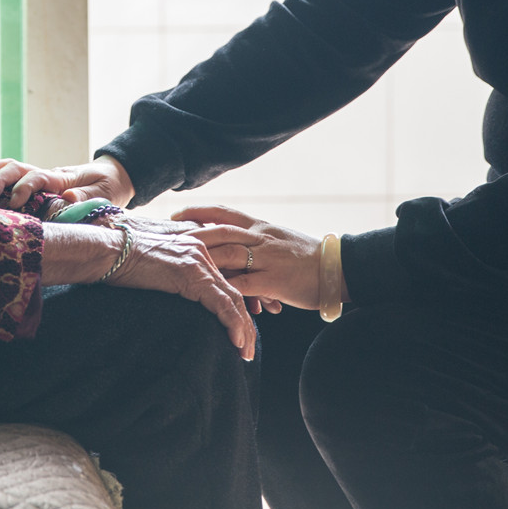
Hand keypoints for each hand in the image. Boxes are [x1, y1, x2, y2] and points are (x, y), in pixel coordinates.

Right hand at [0, 154, 134, 210]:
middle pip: (17, 167)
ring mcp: (37, 177)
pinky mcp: (33, 184)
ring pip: (9, 167)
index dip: (24, 188)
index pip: (38, 178)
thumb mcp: (104, 192)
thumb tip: (65, 196)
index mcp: (61, 178)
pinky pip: (9, 177)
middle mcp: (45, 174)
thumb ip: (85, 196)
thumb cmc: (108, 186)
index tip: (14, 202)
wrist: (113, 176)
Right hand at [109, 219, 262, 360]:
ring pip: (234, 298)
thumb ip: (170, 275)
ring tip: (246, 352)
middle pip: (237, 287)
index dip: (241, 302)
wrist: (106, 249)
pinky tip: (238, 342)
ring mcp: (198, 260)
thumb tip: (170, 293)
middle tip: (250, 345)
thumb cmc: (120, 259)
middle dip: (248, 318)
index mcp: (196, 247)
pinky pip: (221, 302)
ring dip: (244, 328)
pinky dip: (233, 324)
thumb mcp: (153, 266)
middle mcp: (203, 250)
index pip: (228, 277)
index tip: (248, 326)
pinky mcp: (191, 273)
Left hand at [175, 203, 336, 312]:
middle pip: (220, 231)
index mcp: (261, 226)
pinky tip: (209, 296)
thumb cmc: (307, 257)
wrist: (338, 268)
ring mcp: (268, 258)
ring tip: (181, 266)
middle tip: (168, 240)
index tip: (176, 214)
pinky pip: (245, 285)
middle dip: (192, 235)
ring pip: (229, 255)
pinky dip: (226, 291)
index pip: (224, 212)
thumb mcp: (278, 240)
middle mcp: (262, 238)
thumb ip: (255, 241)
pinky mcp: (274, 281)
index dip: (198, 212)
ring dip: (203, 261)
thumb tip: (230, 246)